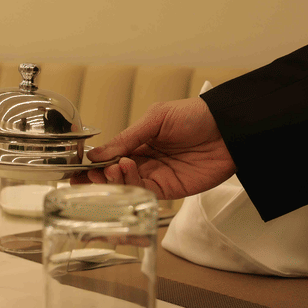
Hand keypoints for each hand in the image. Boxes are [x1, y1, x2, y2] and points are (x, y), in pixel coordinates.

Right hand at [71, 97, 235, 198]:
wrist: (230, 129)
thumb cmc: (196, 115)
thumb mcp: (156, 118)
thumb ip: (127, 137)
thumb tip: (97, 154)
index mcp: (140, 142)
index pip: (110, 155)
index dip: (94, 162)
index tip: (77, 166)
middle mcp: (146, 161)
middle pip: (114, 174)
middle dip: (98, 176)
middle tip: (86, 175)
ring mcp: (157, 176)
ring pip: (126, 185)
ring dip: (113, 180)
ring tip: (109, 170)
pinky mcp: (171, 190)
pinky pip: (144, 193)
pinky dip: (131, 186)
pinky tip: (124, 172)